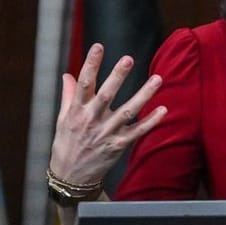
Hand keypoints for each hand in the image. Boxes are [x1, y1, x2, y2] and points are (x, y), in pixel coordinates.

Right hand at [48, 43, 167, 189]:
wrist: (71, 178)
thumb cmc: (66, 145)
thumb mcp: (62, 120)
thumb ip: (68, 96)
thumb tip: (68, 75)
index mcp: (76, 111)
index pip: (83, 83)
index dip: (91, 64)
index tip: (98, 46)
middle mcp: (91, 121)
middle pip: (106, 94)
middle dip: (117, 76)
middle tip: (128, 58)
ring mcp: (106, 134)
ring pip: (128, 111)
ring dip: (144, 94)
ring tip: (158, 78)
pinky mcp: (118, 146)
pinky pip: (138, 132)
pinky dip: (151, 122)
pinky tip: (163, 109)